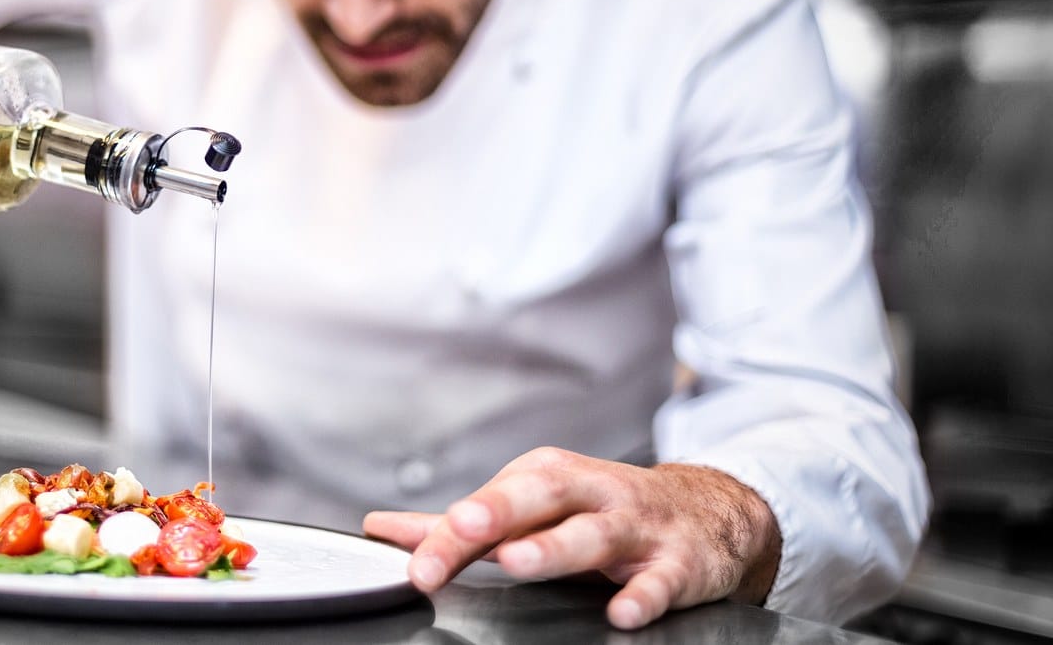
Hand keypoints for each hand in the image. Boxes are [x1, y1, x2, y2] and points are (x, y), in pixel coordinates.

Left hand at [363, 448, 781, 629]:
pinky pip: (662, 579)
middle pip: (539, 495)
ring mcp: (636, 526)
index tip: (414, 563)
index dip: (448, 534)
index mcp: (546, 478)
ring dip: (556, 546)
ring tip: (519, 562)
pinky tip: (623, 611)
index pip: (489, 503)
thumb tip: (382, 529)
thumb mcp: (532, 507)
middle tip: (459, 530)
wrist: (706, 511)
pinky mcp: (680, 562)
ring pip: (595, 532)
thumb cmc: (601, 509)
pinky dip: (644, 593)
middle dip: (496, 511)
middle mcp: (589, 493)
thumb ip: (459, 525)